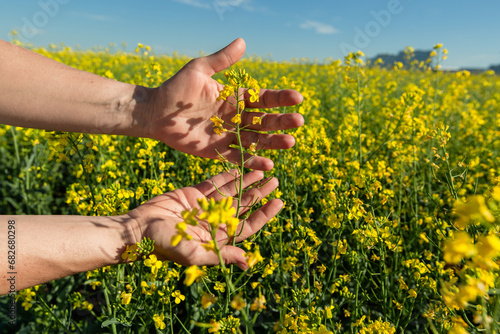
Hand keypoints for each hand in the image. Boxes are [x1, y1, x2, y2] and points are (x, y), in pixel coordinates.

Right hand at [126, 170, 280, 269]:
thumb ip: (221, 255)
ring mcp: (204, 207)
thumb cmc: (163, 246)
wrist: (137, 229)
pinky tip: (240, 168)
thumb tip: (249, 263)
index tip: (279, 202)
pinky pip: (214, 183)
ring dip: (247, 182)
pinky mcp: (193, 194)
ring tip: (263, 170)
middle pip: (243, 206)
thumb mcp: (193, 254)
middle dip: (260, 194)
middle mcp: (214, 222)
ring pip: (231, 192)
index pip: (247, 225)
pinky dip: (227, 176)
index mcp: (217, 238)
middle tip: (276, 181)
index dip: (264, 214)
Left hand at [144, 38, 303, 170]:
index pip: (263, 98)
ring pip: (257, 140)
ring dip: (274, 142)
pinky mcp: (218, 151)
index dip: (280, 98)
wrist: (156, 113)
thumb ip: (221, 60)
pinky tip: (269, 164)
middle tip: (299, 122)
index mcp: (236, 98)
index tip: (297, 98)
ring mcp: (229, 135)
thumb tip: (243, 41)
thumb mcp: (199, 70)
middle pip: (265, 120)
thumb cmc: (176, 89)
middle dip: (282, 121)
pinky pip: (239, 157)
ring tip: (290, 142)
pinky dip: (254, 161)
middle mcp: (237, 118)